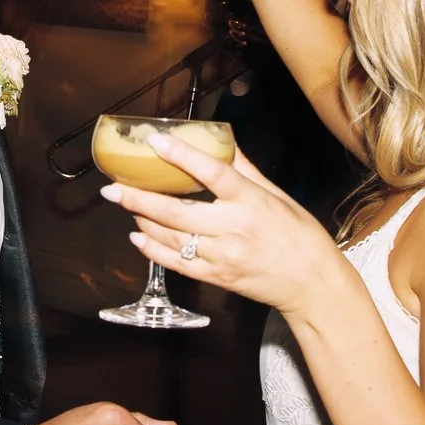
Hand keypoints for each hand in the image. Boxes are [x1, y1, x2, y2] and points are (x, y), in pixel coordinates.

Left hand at [97, 132, 347, 322]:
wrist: (312, 284)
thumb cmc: (299, 235)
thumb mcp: (277, 195)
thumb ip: (245, 170)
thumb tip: (220, 142)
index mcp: (252, 202)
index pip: (212, 173)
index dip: (182, 156)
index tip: (155, 141)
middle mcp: (234, 229)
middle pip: (177, 212)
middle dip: (138, 198)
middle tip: (112, 187)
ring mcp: (223, 257)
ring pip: (171, 239)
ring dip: (142, 221)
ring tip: (124, 205)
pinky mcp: (217, 278)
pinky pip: (176, 265)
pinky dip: (153, 251)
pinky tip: (137, 237)